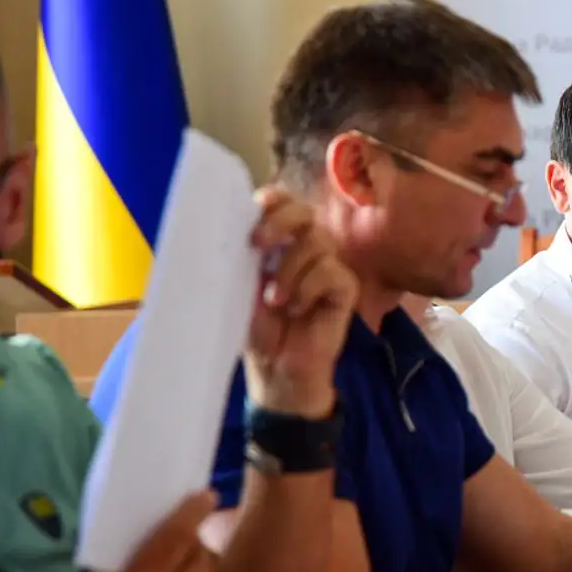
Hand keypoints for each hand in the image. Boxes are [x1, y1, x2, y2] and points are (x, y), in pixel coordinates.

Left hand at [244, 186, 358, 416]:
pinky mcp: (345, 288)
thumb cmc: (257, 330)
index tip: (254, 213)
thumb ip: (239, 254)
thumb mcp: (238, 286)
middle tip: (258, 246)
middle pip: (304, 211)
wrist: (276, 370)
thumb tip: (226, 222)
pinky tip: (297, 309)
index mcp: (278, 241)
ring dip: (289, 271)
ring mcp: (329, 265)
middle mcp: (306, 247)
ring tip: (275, 301)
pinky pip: (330, 271)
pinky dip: (308, 289)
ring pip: (316, 242)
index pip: (282, 201)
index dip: (272, 200)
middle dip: (280, 223)